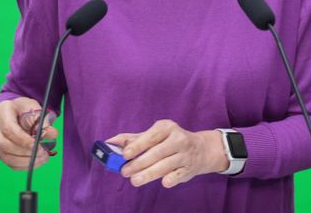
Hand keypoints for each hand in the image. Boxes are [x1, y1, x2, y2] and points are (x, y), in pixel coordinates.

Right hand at [0, 97, 58, 169]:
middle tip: (42, 153)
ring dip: (24, 161)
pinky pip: (8, 163)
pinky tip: (36, 162)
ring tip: (42, 158)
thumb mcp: (36, 109)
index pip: (8, 129)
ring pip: (5, 156)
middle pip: (4, 144)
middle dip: (24, 152)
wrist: (19, 112)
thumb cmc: (27, 109)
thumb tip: (52, 133)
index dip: (23, 140)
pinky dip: (23, 165)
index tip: (37, 146)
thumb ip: (43, 121)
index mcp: (2, 110)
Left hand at [106, 119, 228, 188]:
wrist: (200, 149)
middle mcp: (178, 139)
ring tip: (135, 180)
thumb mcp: (154, 135)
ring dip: (149, 174)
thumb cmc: (169, 141)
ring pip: (166, 165)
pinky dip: (172, 178)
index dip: (138, 145)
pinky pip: (179, 174)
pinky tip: (163, 182)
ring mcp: (185, 154)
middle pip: (157, 152)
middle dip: (139, 163)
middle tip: (124, 171)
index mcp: (167, 127)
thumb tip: (110, 142)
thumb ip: (132, 139)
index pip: (151, 136)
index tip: (125, 154)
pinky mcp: (189, 168)